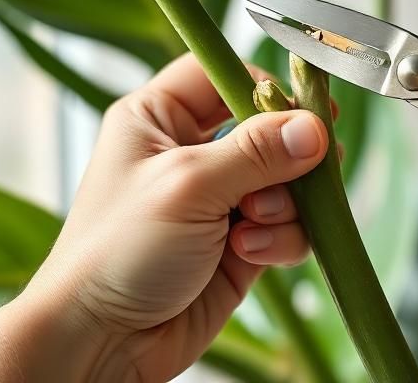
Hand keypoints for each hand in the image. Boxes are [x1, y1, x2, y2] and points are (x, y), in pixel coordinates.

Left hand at [0, 54, 327, 381]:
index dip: (265, 87)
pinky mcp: (240, 243)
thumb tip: (313, 128)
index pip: (222, 75)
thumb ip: (256, 152)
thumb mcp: (186, 185)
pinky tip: (248, 253)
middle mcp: (190, 153)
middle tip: (294, 172)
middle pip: (267, 128)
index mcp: (158, 119)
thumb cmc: (116, 253)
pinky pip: (287, 226)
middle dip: (286, 156)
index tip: (306, 108)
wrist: (103, 342)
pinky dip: (281, 239)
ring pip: (286, 181)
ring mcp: (218, 200)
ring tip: (251, 226)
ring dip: (283, 205)